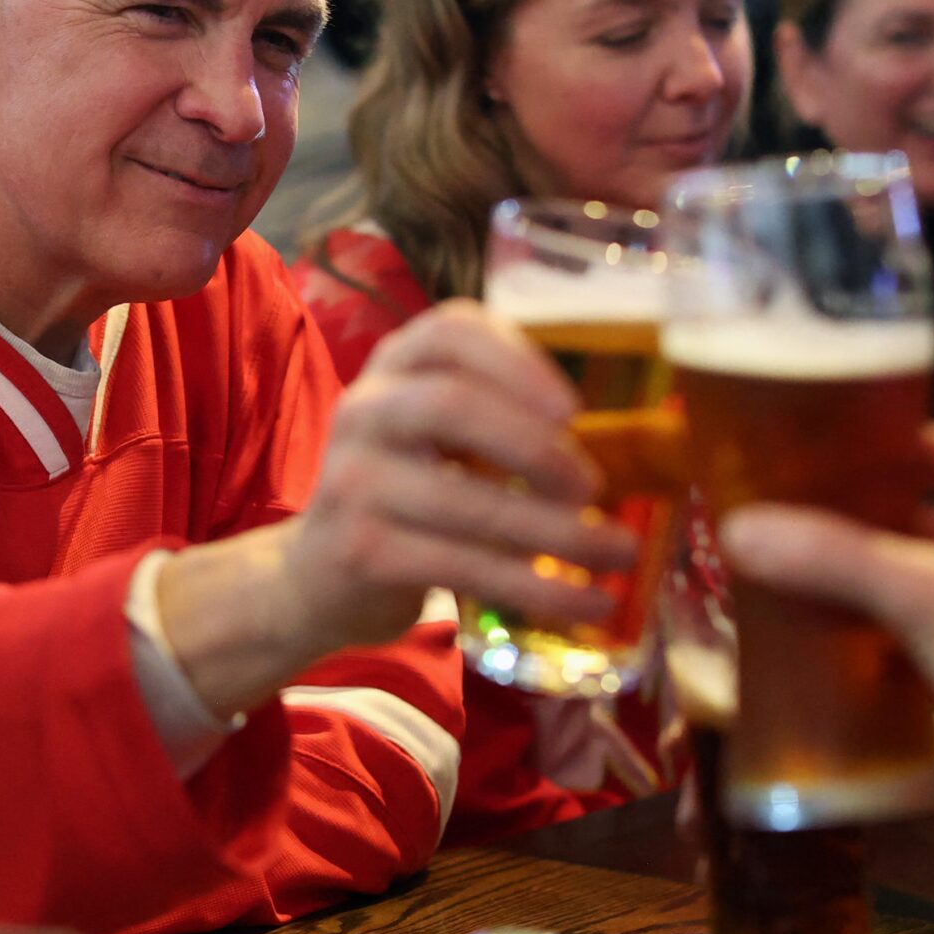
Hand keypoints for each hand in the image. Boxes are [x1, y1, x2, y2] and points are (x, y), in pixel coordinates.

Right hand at [281, 300, 638, 649]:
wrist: (315, 578)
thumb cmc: (402, 495)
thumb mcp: (430, 433)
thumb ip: (495, 413)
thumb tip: (609, 442)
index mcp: (390, 368)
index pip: (450, 332)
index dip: (518, 363)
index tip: (573, 410)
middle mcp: (363, 412)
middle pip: (452, 406)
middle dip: (537, 449)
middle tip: (592, 487)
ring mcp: (354, 482)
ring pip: (468, 503)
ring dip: (560, 533)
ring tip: (618, 552)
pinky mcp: (361, 552)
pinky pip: (466, 567)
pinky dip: (540, 588)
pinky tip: (589, 601)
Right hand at [720, 424, 933, 808]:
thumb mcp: (919, 596)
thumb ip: (830, 556)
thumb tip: (739, 525)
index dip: (878, 454)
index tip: (814, 471)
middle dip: (882, 520)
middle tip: (810, 528)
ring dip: (907, 569)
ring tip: (831, 579)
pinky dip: (933, 611)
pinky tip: (879, 632)